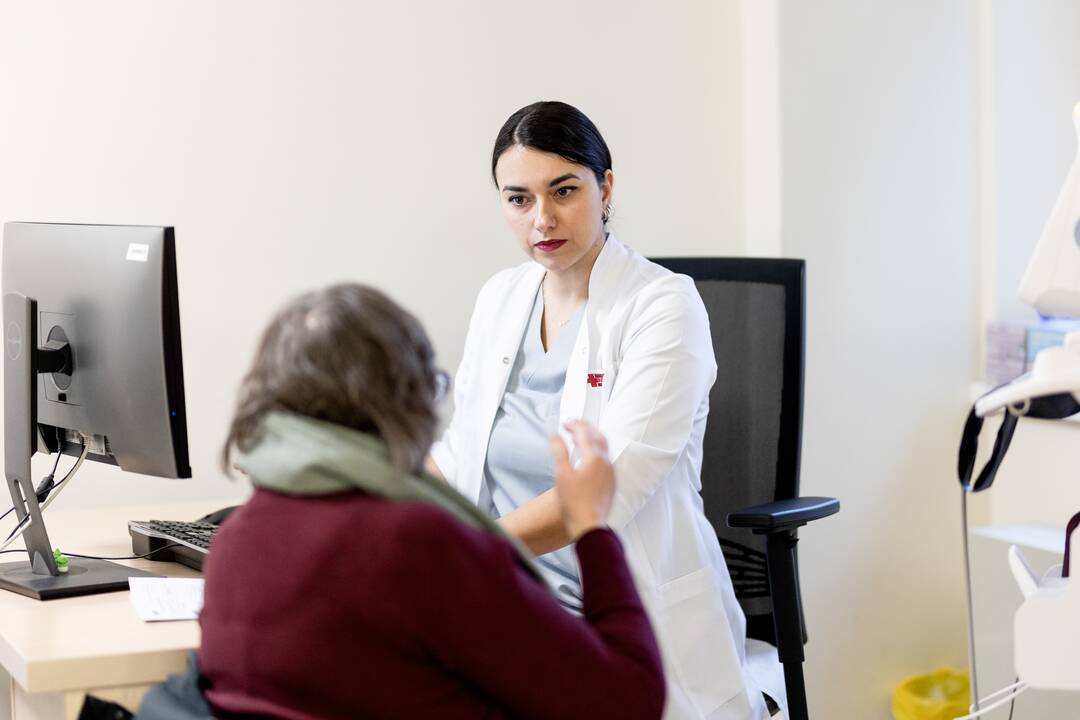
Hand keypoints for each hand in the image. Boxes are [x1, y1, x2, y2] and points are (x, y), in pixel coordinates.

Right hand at [549, 420, 614, 541]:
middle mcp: (606, 463)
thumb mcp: (561, 474)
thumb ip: (559, 451)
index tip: (565, 424)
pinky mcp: (611, 482)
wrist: (589, 526)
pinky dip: (597, 452)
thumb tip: (554, 435)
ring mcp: (611, 473)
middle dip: (586, 428)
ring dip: (592, 439)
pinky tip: (587, 459)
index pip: (585, 432)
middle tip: (573, 426)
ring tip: (579, 440)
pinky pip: (606, 460)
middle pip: (598, 436)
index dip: (574, 425)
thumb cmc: (574, 504)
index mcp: (594, 458)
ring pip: (604, 448)